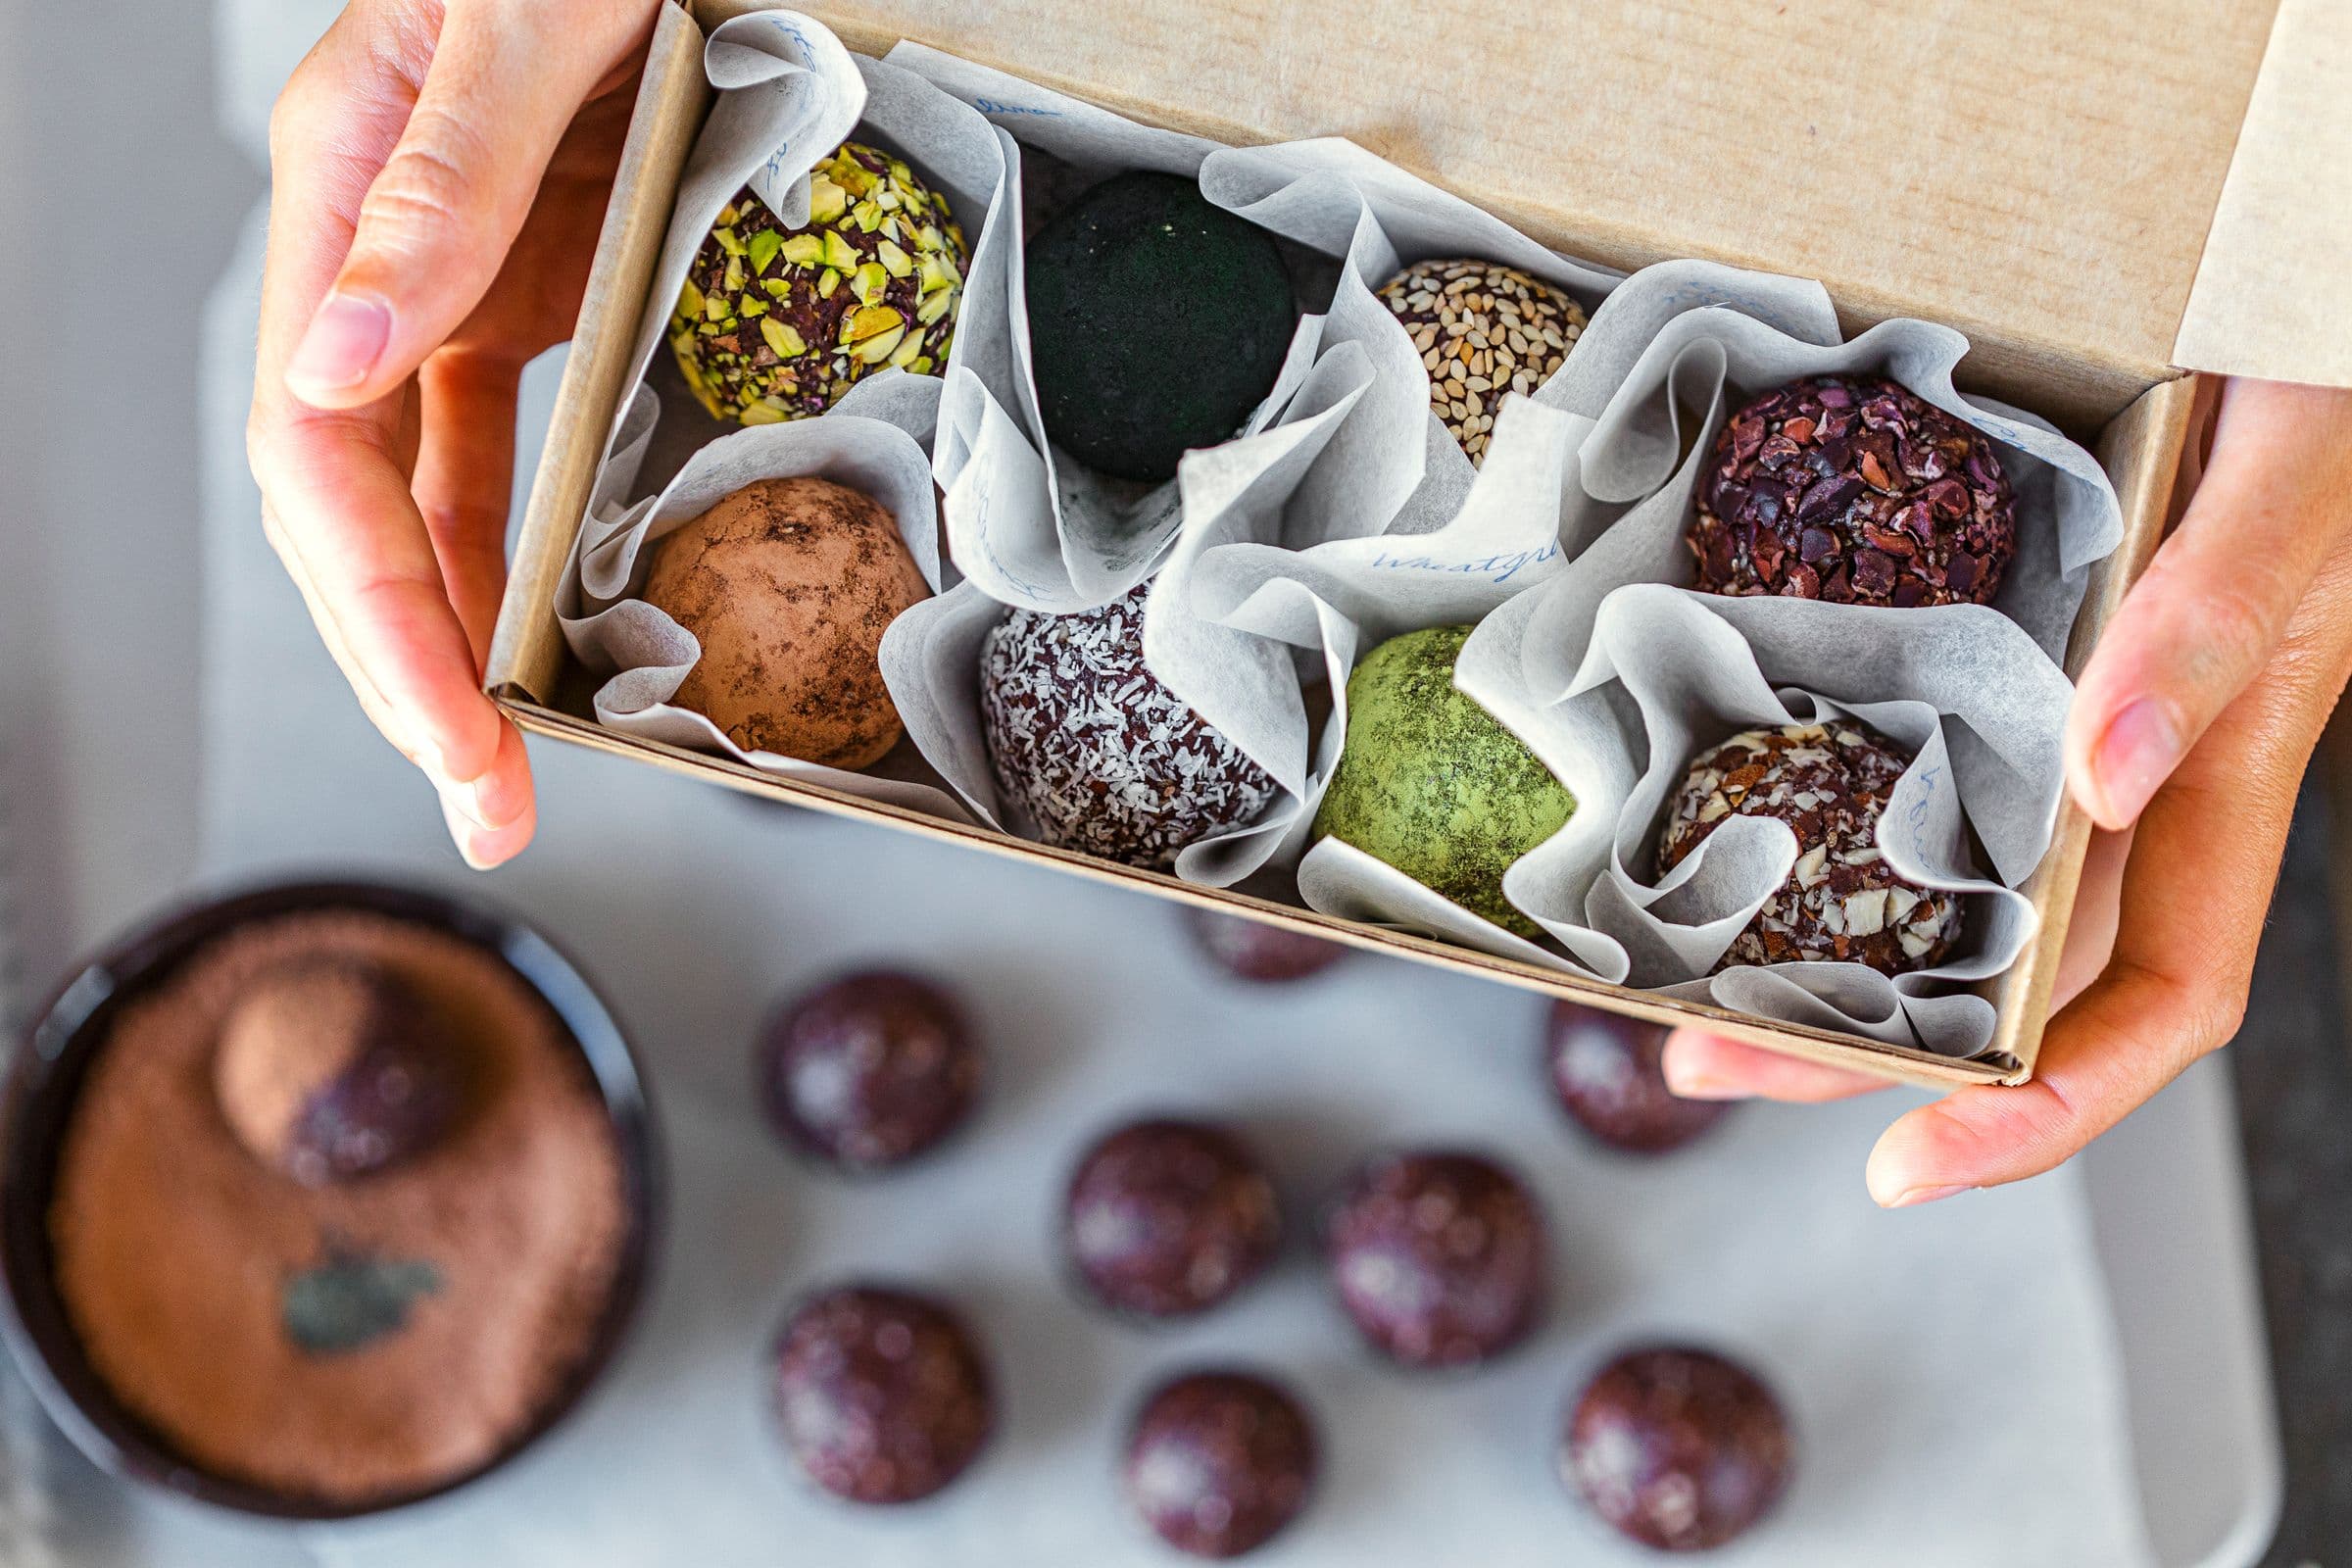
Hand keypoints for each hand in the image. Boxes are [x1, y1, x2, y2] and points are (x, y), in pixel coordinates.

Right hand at [247, 0, 659, 866]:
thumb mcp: (514, 25)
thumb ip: (433, 189)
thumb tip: (338, 363)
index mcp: (341, 198)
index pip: (315, 448)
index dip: (371, 601)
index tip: (444, 717)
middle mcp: (380, 265)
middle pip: (353, 506)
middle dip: (407, 665)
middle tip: (480, 801)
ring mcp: (454, 290)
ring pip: (421, 501)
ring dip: (454, 639)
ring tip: (498, 769)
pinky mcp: (530, 298)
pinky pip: (500, 452)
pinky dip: (509, 554)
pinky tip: (530, 645)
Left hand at [1661, 377, 2351, 1204]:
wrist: (2289, 263)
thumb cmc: (2323, 375)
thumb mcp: (2293, 493)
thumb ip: (2218, 622)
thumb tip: (2110, 776)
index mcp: (2221, 772)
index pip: (2155, 999)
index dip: (2050, 1107)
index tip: (1909, 1162)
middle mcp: (2135, 767)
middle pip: (2012, 967)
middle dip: (1870, 1046)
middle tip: (1700, 1059)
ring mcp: (2064, 707)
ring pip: (1945, 875)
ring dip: (1826, 944)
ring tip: (1679, 974)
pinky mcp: (2005, 633)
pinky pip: (1911, 752)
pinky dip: (1823, 802)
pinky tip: (1734, 808)